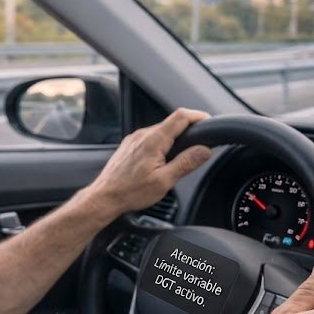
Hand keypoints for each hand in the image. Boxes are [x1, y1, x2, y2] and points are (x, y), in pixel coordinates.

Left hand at [82, 108, 211, 218]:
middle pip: (171, 122)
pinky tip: (163, 158)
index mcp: (153, 140)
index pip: (180, 117)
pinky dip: (162, 142)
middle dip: (188, 128)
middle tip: (201, 140)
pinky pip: (150, 137)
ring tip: (183, 152)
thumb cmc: (130, 192)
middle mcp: (143, 135)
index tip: (208, 121)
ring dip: (174, 137)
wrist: (104, 197)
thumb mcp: (164, 181)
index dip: (197, 116)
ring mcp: (134, 139)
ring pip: (160, 130)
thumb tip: (204, 150)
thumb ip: (186, 163)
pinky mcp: (130, 145)